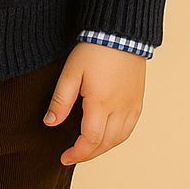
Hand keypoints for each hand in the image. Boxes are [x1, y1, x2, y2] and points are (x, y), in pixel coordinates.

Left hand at [44, 42, 145, 164]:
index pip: (91, 140)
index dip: (77, 153)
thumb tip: (50, 122)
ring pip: (120, 138)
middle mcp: (120, 108)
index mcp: (101, 103)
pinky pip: (130, 128)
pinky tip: (107, 136)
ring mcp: (132, 105)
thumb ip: (60, 100)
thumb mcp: (71, 73)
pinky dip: (118, 138)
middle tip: (73, 154)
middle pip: (106, 144)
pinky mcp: (138, 100)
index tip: (64, 157)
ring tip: (87, 148)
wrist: (120, 32)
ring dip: (103, 148)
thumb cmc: (94, 49)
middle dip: (88, 154)